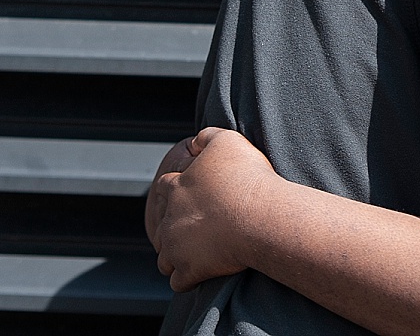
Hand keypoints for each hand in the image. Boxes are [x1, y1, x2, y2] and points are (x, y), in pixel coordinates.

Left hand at [154, 127, 279, 292]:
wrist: (258, 215)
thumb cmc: (246, 176)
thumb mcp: (227, 140)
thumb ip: (207, 136)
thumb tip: (194, 141)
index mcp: (176, 187)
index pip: (163, 189)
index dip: (175, 192)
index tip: (189, 196)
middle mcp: (170, 219)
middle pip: (161, 227)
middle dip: (173, 229)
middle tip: (194, 229)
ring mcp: (176, 248)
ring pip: (165, 258)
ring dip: (176, 258)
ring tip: (193, 256)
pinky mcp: (188, 271)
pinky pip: (179, 282)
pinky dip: (187, 280)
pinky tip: (199, 275)